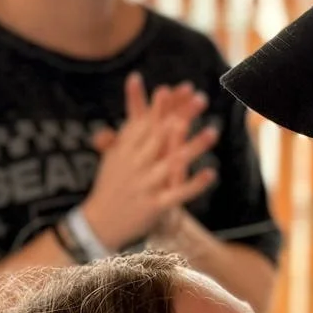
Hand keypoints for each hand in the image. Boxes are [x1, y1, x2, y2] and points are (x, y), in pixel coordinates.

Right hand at [78, 73, 220, 247]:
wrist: (98, 224)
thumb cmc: (110, 186)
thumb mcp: (114, 157)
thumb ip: (125, 134)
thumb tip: (135, 113)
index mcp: (125, 148)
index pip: (147, 120)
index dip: (166, 104)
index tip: (183, 87)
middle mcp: (135, 163)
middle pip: (161, 135)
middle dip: (182, 115)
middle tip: (201, 98)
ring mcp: (145, 184)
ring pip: (172, 162)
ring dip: (194, 146)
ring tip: (214, 131)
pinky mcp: (154, 206)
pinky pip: (178, 194)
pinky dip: (194, 184)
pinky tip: (211, 173)